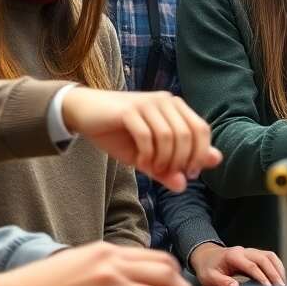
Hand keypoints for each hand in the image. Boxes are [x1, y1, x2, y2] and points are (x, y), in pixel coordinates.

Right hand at [63, 88, 221, 191]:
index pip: (202, 129)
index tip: (189, 173)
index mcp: (175, 107)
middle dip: (181, 160)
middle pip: (187, 135)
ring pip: (168, 136)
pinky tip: (140, 161)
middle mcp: (165, 100)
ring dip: (163, 159)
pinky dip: (146, 154)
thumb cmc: (119, 134)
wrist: (85, 114)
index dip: (200, 154)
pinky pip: (146, 136)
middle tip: (168, 173)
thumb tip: (185, 185)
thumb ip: (169, 168)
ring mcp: (147, 103)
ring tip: (152, 168)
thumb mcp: (148, 156)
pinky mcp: (128, 110)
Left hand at [189, 243, 286, 285]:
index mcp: (233, 256)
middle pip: (264, 259)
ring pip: (269, 256)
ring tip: (283, 283)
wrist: (207, 256)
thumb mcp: (209, 277)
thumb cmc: (208, 267)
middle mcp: (243, 251)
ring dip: (278, 269)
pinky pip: (269, 257)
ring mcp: (250, 251)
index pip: (251, 265)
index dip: (261, 276)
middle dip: (274, 273)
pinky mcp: (254, 254)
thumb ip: (221, 282)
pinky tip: (280, 276)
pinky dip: (277, 266)